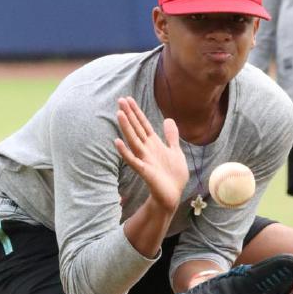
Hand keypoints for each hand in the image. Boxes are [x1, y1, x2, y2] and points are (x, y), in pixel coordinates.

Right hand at [114, 97, 188, 211]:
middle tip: (120, 100)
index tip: (128, 99)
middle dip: (130, 115)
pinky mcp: (145, 171)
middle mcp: (147, 150)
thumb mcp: (175, 150)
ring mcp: (144, 160)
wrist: (174, 195)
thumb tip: (168, 119)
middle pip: (136, 129)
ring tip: (119, 114)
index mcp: (154, 144)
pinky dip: (125, 152)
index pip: (143, 124)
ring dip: (126, 128)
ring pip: (133, 141)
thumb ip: (171, 136)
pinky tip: (117, 142)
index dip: (137, 112)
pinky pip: (133, 161)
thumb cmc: (173, 174)